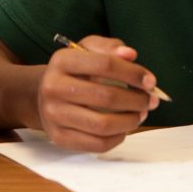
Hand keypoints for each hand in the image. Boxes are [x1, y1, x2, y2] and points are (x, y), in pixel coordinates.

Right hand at [37, 35, 159, 151]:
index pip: (105, 65)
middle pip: (106, 97)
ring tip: (140, 114)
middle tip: (151, 100)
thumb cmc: (73, 71)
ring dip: (130, 121)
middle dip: (137, 100)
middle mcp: (53, 87)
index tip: (151, 81)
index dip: (133, 73)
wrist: (42, 94)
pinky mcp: (59, 137)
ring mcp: (54, 114)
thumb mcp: (86, 50)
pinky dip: (118, 138)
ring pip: (103, 124)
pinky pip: (97, 144)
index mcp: (62, 60)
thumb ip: (109, 47)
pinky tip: (124, 128)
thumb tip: (130, 55)